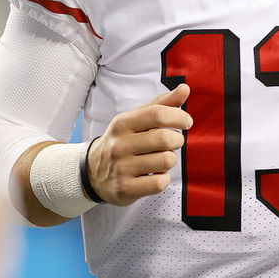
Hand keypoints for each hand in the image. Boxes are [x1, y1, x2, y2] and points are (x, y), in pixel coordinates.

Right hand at [85, 83, 191, 205]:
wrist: (92, 171)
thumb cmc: (122, 140)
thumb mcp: (136, 119)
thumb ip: (161, 104)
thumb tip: (185, 88)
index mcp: (123, 123)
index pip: (158, 114)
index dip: (179, 116)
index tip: (186, 121)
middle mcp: (120, 145)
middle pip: (165, 139)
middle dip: (177, 140)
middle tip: (173, 142)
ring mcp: (122, 168)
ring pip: (165, 161)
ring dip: (170, 160)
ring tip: (161, 158)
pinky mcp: (125, 189)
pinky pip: (158, 183)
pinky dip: (163, 179)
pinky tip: (155, 174)